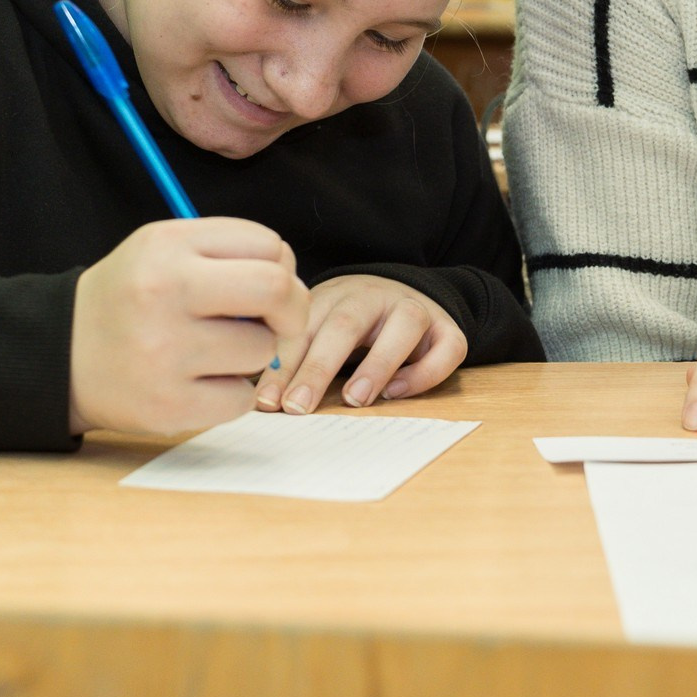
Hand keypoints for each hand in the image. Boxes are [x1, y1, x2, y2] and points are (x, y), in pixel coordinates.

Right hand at [68, 217, 305, 436]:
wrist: (60, 355)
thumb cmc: (130, 299)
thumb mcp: (163, 249)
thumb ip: (227, 251)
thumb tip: (292, 281)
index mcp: (168, 247)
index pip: (268, 244)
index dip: (283, 267)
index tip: (271, 286)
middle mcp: (165, 293)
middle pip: (277, 291)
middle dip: (292, 309)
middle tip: (279, 322)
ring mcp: (166, 352)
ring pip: (261, 350)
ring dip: (251, 354)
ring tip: (213, 352)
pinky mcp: (168, 404)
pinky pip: (241, 399)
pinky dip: (231, 394)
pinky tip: (199, 383)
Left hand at [254, 274, 468, 413]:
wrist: (403, 290)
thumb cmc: (347, 322)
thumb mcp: (315, 327)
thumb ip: (291, 354)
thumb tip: (248, 394)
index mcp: (332, 296)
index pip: (303, 328)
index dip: (282, 365)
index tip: (266, 401)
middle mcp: (373, 297)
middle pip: (345, 324)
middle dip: (318, 367)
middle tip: (297, 406)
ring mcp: (414, 309)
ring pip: (404, 325)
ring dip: (378, 363)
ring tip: (353, 400)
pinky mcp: (448, 328)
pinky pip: (448, 347)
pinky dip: (425, 372)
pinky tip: (397, 392)